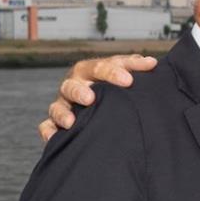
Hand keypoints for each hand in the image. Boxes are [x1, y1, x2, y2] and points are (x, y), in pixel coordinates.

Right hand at [38, 54, 157, 140]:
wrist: (101, 100)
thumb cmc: (114, 85)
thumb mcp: (124, 73)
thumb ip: (135, 67)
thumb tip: (152, 63)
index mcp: (91, 71)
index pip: (101, 68)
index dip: (113, 73)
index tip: (128, 80)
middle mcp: (75, 85)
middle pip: (72, 85)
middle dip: (80, 92)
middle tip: (91, 98)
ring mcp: (64, 104)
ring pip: (57, 106)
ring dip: (62, 113)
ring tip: (71, 122)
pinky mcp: (56, 121)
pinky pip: (47, 126)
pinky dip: (49, 131)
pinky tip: (54, 138)